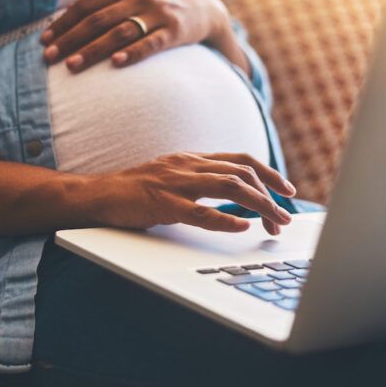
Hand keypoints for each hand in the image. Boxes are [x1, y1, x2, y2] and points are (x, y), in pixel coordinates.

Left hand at [40, 0, 244, 72]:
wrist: (205, 7)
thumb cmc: (157, 6)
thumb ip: (106, 7)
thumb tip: (65, 26)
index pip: (86, 5)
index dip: (63, 23)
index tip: (44, 41)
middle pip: (97, 20)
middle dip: (70, 39)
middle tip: (49, 57)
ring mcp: (157, 13)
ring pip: (118, 32)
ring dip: (93, 50)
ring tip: (72, 66)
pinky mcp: (175, 31)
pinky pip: (150, 43)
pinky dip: (132, 53)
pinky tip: (116, 64)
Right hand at [78, 152, 296, 234]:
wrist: (98, 194)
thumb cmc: (135, 190)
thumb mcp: (173, 176)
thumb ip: (199, 179)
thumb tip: (233, 191)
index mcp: (192, 159)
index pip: (241, 159)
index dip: (268, 173)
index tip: (287, 190)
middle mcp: (188, 165)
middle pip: (242, 173)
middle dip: (269, 195)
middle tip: (283, 218)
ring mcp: (176, 183)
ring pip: (229, 187)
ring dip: (258, 205)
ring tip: (274, 223)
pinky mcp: (163, 203)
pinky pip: (200, 211)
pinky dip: (225, 219)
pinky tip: (242, 227)